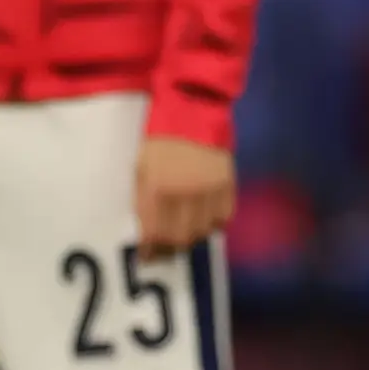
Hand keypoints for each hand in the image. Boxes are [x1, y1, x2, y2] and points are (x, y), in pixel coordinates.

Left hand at [134, 133, 235, 253]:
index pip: (154, 233)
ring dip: (191, 238)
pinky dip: (212, 225)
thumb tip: (147, 235)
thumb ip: (143, 202)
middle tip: (164, 251)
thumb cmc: (159, 141)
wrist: (192, 112)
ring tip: (182, 235)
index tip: (147, 257)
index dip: (150, 251)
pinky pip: (223, 219)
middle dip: (170, 249)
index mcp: (156, 187)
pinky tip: (202, 220)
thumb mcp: (140, 169)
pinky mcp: (228, 185)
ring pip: (202, 232)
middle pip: (180, 238)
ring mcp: (209, 190)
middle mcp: (184, 193)